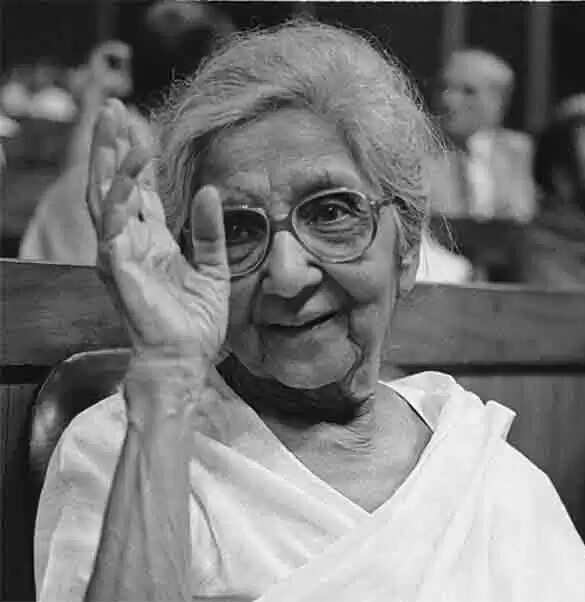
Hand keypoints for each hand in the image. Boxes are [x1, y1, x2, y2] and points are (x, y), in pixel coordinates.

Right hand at [87, 99, 230, 361]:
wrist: (187, 357)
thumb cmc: (196, 321)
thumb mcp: (214, 269)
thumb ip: (210, 232)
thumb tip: (210, 191)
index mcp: (152, 242)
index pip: (138, 191)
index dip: (136, 159)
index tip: (138, 125)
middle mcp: (131, 243)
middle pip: (113, 184)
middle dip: (111, 147)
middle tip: (113, 109)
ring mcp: (120, 255)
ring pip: (105, 198)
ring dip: (109, 162)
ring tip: (115, 126)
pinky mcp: (118, 270)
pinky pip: (113, 229)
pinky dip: (119, 201)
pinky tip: (128, 177)